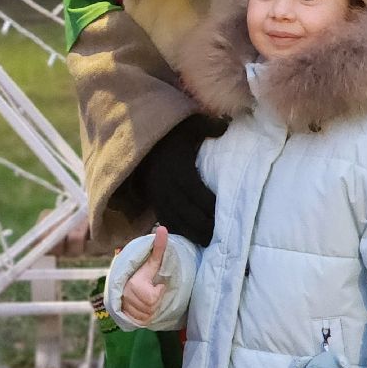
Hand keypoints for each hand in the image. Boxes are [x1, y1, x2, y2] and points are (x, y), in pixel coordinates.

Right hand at [120, 226, 169, 325]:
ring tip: (145, 299)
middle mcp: (127, 297)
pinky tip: (141, 308)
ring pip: (149, 314)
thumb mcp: (151, 262)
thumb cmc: (141, 273)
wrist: (123, 286)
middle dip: (156, 299)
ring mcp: (126, 309)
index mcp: (134, 284)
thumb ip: (158, 247)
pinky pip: (143, 321)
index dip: (159, 291)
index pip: (154, 297)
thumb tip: (164, 228)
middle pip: (153, 306)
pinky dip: (145, 316)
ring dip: (151, 308)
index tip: (157, 285)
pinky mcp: (125, 318)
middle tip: (150, 291)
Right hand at [128, 115, 224, 245]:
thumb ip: (208, 126)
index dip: (213, 208)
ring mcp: (157, 195)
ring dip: (192, 233)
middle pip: (188, 213)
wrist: (138, 140)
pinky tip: (189, 237)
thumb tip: (226, 127)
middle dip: (205, 227)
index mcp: (178, 169)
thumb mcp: (188, 124)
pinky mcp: (152, 200)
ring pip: (176, 220)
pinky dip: (178, 230)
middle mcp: (166, 186)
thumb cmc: (168, 133)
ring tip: (209, 243)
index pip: (198, 194)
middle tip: (222, 236)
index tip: (228, 214)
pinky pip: (165, 219)